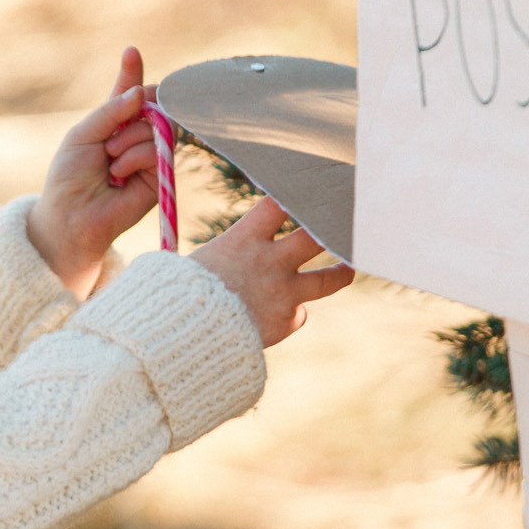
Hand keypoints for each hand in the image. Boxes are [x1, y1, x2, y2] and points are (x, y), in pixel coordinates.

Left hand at [28, 47, 160, 298]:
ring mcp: (150, 156)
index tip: (130, 52)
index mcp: (115, 124)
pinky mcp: (161, 177)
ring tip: (109, 163)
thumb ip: (111, 110)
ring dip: (129, 141)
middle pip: (153, 106)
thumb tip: (141, 92)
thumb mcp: (82, 135)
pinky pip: (159, 150)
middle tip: (109, 141)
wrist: (71, 217)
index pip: (130, 93)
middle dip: (132, 115)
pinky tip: (118, 175)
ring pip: (158, 126)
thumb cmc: (69, 176)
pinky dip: (135, 157)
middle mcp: (136, 137)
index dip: (132, 74)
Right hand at [189, 196, 355, 347]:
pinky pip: (297, 315)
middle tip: (342, 226)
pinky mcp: (285, 322)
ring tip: (348, 270)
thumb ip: (227, 252)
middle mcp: (271, 261)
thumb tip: (227, 250)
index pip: (280, 203)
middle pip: (315, 237)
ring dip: (341, 274)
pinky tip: (271, 319)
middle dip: (330, 230)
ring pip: (328, 279)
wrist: (184, 337)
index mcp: (244, 238)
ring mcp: (283, 292)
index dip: (296, 195)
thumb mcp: (198, 261)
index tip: (310, 191)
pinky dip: (289, 315)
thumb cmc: (179, 296)